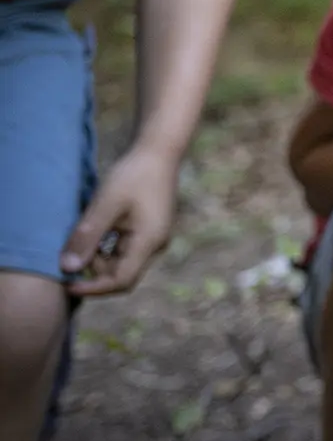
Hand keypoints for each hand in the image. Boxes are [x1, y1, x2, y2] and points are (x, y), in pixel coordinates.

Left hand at [60, 142, 180, 296]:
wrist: (159, 152)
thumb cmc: (134, 175)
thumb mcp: (106, 204)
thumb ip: (87, 237)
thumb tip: (67, 268)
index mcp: (149, 242)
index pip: (121, 281)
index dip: (92, 288)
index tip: (65, 285)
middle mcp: (155, 245)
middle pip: (122, 274)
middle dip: (93, 270)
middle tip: (70, 251)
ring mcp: (154, 238)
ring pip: (122, 263)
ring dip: (98, 257)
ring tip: (81, 236)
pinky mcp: (149, 230)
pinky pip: (125, 250)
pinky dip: (106, 247)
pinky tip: (95, 231)